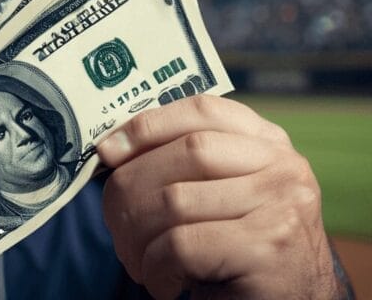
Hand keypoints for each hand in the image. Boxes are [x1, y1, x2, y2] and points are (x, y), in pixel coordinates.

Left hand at [97, 95, 340, 299]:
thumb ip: (184, 162)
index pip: (202, 110)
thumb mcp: (218, 194)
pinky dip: (157, 267)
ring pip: (176, 200)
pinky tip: (163, 284)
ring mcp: (281, 205)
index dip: (148, 124)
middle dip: (133, 185)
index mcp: (267, 141)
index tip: (108, 149)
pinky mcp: (268, 249)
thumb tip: (112, 148)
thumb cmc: (236, 250)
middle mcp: (283, 166)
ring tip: (136, 260)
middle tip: (114, 221)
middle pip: (186, 151)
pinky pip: (183, 245)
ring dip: (139, 235)